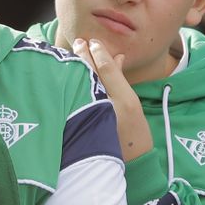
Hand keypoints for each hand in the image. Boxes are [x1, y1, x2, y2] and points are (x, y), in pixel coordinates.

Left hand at [71, 37, 153, 161]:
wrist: (131, 163)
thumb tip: (116, 56)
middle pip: (87, 74)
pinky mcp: (78, 123)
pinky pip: (73, 97)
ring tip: (73, 54)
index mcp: (117, 100)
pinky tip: (69, 76)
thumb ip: (120, 79)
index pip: (103, 69)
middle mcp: (98, 106)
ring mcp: (87, 115)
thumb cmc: (134, 132)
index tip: (93, 41)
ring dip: (76, 68)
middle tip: (79, 42)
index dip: (97, 53)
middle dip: (82, 56)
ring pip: (79, 84)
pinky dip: (73, 84)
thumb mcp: (132, 103)